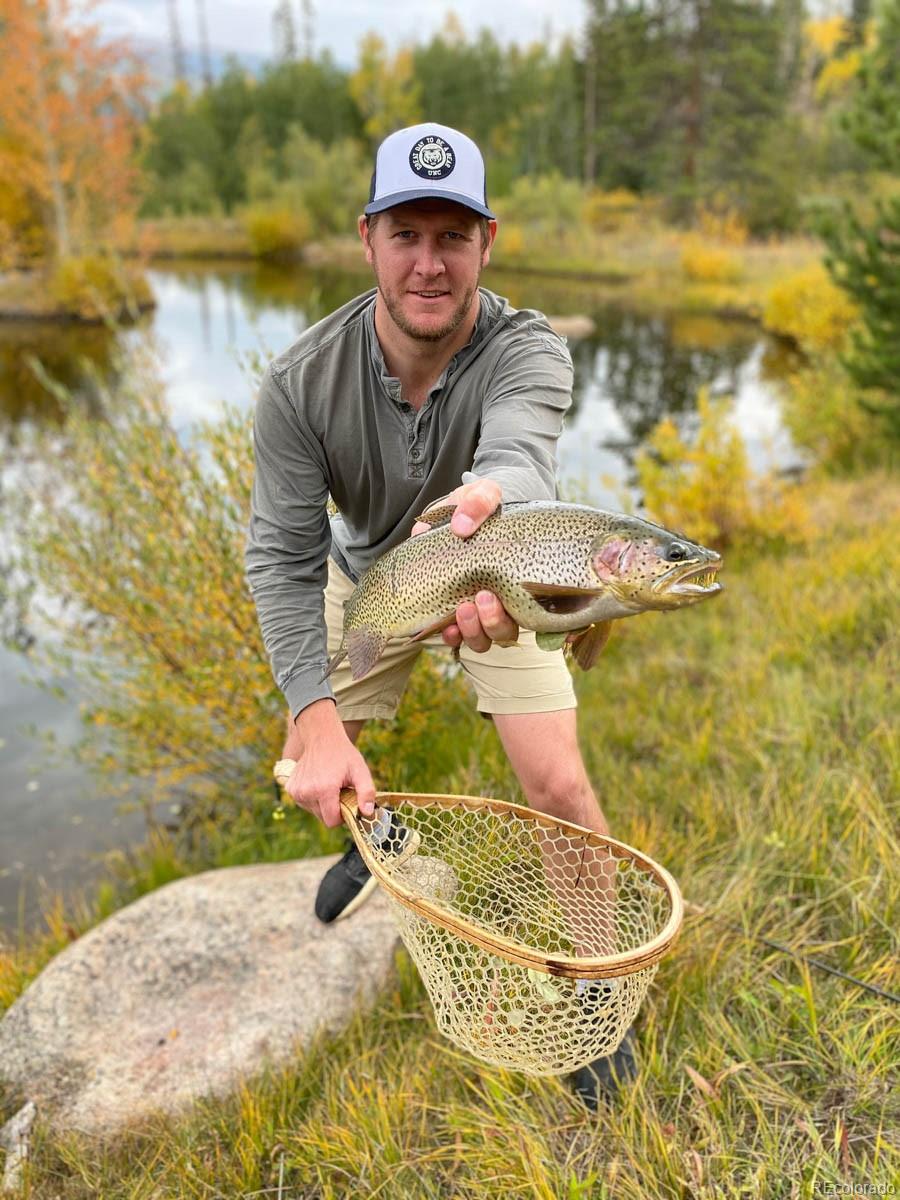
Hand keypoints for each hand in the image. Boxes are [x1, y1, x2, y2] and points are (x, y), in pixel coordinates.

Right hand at [282, 699, 375, 826]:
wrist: (322, 737)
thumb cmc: (343, 755)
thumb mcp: (360, 770)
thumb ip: (366, 792)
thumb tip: (367, 813)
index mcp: (323, 790)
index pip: (332, 822)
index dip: (343, 816)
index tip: (347, 802)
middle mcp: (306, 793)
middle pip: (323, 817)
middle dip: (333, 809)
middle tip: (339, 791)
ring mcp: (295, 791)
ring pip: (313, 811)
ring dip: (322, 803)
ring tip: (328, 784)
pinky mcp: (290, 788)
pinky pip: (304, 803)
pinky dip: (312, 797)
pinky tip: (317, 782)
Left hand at [410, 478, 517, 653]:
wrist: (459, 509)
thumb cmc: (480, 506)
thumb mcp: (483, 495)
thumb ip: (477, 503)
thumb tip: (461, 528)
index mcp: (517, 578)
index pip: (528, 612)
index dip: (517, 613)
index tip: (496, 595)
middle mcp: (502, 600)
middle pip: (505, 631)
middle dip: (493, 623)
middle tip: (481, 599)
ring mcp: (476, 608)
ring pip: (481, 639)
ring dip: (472, 632)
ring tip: (460, 611)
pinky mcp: (450, 607)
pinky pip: (453, 634)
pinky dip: (447, 633)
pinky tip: (441, 625)